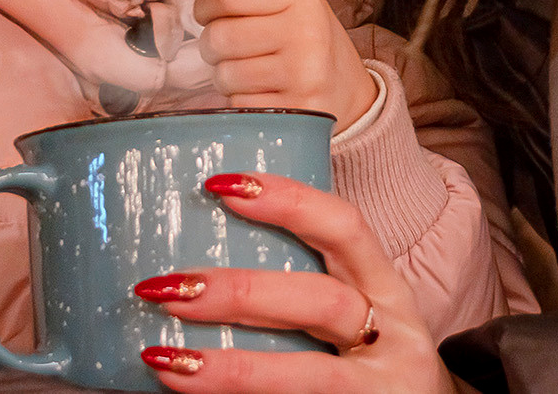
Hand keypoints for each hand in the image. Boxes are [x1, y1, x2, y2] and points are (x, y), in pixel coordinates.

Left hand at [135, 171, 457, 393]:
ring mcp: (379, 388)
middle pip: (320, 302)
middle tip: (168, 287)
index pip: (346, 227)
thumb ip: (301, 292)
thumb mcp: (357, 316)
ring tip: (166, 361)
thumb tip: (197, 270)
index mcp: (385, 288)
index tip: (220, 184)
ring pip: (309, 375)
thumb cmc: (372, 362)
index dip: (288, 200)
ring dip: (232, 369)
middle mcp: (391, 334)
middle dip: (240, 292)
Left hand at [180, 0, 376, 132]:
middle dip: (214, 46)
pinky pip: (238, 105)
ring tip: (252, 73)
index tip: (209, 13)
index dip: (204, 4)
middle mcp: (306, 31)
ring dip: (227, 77)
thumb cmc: (302, 40)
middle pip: (219, 36)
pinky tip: (264, 94)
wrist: (347, 92)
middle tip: (234, 49)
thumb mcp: (277, 1)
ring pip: (224, 75)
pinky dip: (241, 103)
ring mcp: (305, 74)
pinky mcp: (298, 112)